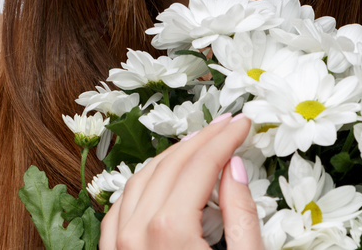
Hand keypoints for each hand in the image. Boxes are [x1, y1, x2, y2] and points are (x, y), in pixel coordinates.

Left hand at [99, 112, 264, 249]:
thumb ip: (241, 216)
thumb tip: (233, 167)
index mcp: (170, 230)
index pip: (202, 165)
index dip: (225, 138)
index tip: (242, 123)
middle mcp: (136, 232)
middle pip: (170, 166)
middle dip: (202, 140)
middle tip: (226, 125)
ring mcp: (119, 245)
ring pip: (140, 180)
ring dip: (170, 157)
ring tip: (197, 144)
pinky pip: (119, 208)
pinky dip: (141, 185)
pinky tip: (159, 178)